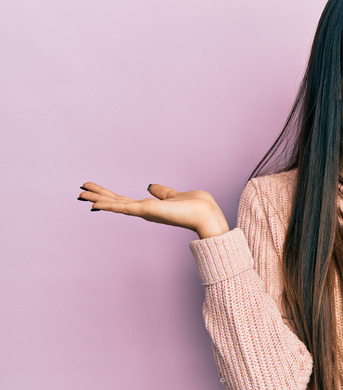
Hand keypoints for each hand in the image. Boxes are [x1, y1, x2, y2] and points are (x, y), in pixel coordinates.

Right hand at [78, 182, 229, 238]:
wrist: (206, 214)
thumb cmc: (196, 206)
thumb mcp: (175, 194)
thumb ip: (162, 192)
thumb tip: (151, 186)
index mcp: (150, 207)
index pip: (124, 200)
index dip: (109, 196)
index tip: (94, 190)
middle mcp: (144, 211)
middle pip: (116, 202)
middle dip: (98, 196)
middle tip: (80, 191)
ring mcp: (144, 212)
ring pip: (116, 204)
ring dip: (98, 199)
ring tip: (81, 194)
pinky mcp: (147, 211)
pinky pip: (124, 207)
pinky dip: (109, 205)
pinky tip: (95, 204)